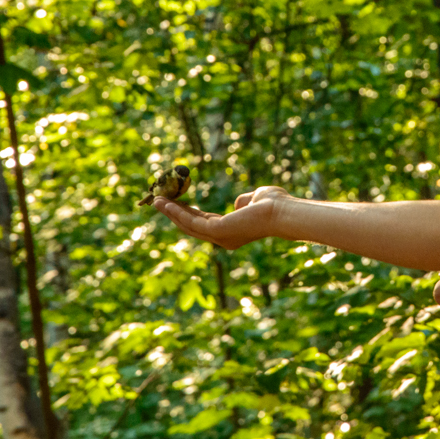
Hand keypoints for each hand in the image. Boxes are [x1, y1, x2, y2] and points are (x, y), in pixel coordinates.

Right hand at [154, 186, 289, 249]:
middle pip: (192, 227)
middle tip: (158, 201)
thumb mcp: (255, 199)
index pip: (204, 224)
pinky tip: (167, 203)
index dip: (188, 213)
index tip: (175, 202)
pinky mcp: (218, 231)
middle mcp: (224, 239)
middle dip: (174, 214)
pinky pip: (193, 222)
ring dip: (171, 213)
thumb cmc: (275, 205)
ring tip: (156, 201)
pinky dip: (178, 213)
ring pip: (189, 226)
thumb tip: (240, 202)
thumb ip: (244, 202)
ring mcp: (220, 237)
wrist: (284, 212)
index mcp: (232, 233)